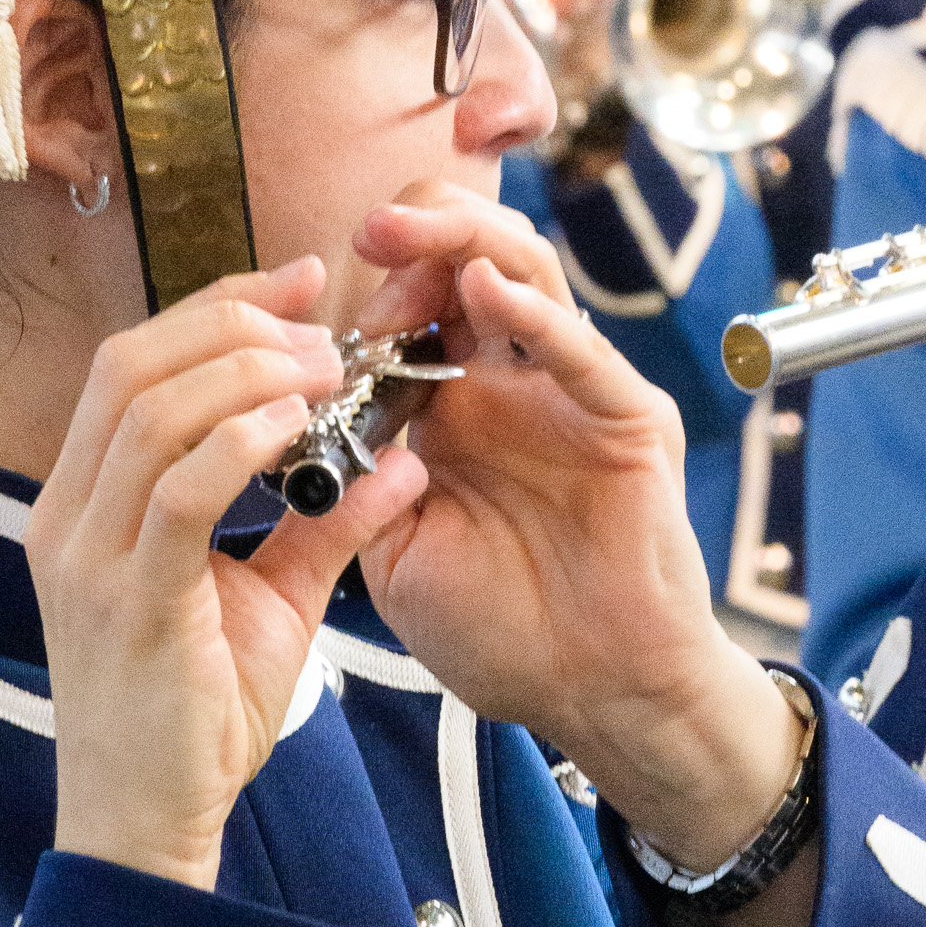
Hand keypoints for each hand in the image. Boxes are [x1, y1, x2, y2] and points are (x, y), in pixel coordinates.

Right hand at [31, 269, 421, 892]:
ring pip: (149, 412)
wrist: (147, 826)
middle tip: (320, 324)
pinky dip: (239, 440)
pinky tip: (296, 428)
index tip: (301, 282)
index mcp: (85, 503)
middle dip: (231, 321)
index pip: (132, 364)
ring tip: (321, 370)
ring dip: (246, 372)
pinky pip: (177, 490)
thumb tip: (402, 457)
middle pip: (130, 365)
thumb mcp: (273, 599)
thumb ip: (326, 523)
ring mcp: (87, 558)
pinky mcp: (127, 602)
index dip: (215, 306)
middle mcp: (68, 516)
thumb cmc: (197, 718)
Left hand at [351, 181, 801, 879]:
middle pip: (468, 263)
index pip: (412, 306)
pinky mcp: (628, 422)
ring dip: (464, 241)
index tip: (312, 296)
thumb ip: (358, 481)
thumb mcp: (395, 550)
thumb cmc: (501, 628)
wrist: (591, 694)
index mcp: (455, 405)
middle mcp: (514, 382)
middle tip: (363, 233)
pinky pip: (582, 354)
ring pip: (527, 277)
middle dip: (416, 232)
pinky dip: (534, 315)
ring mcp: (572, 394)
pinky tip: (485, 290)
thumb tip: (297, 417)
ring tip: (405, 232)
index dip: (363, 287)